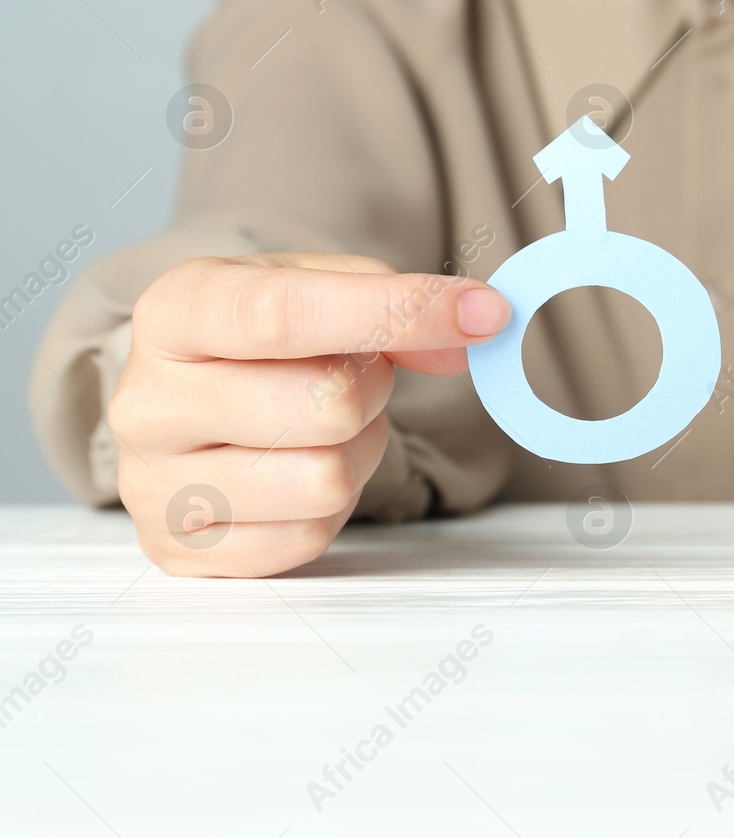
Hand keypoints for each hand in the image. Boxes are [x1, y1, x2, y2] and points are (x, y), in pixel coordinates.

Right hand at [107, 253, 508, 576]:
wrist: (189, 402)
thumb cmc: (259, 341)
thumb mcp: (315, 285)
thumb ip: (394, 297)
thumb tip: (471, 331)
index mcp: (175, 313)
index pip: (282, 315)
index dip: (395, 312)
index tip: (482, 313)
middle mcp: (148, 401)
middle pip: (324, 406)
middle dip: (372, 391)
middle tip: (355, 378)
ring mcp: (154, 486)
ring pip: (325, 480)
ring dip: (356, 452)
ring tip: (324, 429)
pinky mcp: (180, 552)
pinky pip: (306, 539)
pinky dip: (329, 508)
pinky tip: (299, 473)